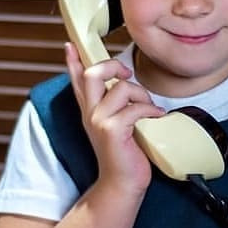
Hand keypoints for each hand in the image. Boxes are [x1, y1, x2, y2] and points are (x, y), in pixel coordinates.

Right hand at [65, 42, 163, 193]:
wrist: (122, 182)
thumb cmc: (125, 154)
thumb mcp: (117, 125)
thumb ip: (118, 106)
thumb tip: (126, 86)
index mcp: (90, 110)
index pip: (78, 80)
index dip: (74, 61)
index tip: (71, 45)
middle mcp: (90, 113)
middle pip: (93, 73)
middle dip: (113, 66)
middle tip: (127, 73)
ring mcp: (99, 121)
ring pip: (120, 88)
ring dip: (141, 94)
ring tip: (149, 107)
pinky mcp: (112, 131)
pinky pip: (135, 108)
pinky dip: (151, 110)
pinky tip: (156, 116)